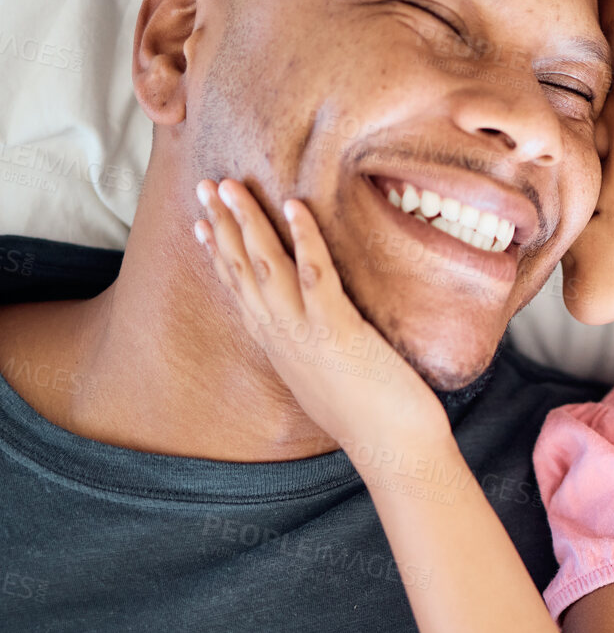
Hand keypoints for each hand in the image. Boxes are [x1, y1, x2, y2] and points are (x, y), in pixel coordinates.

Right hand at [194, 177, 447, 451]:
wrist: (393, 449)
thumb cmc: (373, 416)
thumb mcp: (329, 376)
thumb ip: (316, 349)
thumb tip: (322, 333)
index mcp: (278, 345)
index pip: (239, 291)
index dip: (219, 254)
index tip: (202, 223)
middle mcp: (281, 336)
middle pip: (242, 269)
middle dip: (222, 224)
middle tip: (205, 186)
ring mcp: (304, 332)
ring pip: (266, 265)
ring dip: (247, 220)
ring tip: (231, 184)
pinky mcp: (337, 329)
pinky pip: (315, 273)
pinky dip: (304, 236)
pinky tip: (294, 205)